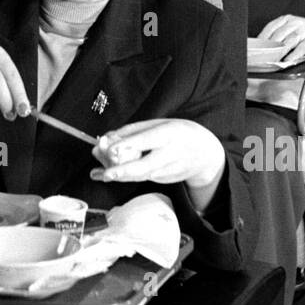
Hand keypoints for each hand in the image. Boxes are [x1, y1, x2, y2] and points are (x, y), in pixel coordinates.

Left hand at [90, 118, 225, 199]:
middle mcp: (170, 154)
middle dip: (125, 171)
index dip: (130, 145)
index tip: (112, 149)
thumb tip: (107, 139)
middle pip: (146, 166)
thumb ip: (132, 132)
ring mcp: (169, 170)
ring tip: (98, 174)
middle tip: (107, 175)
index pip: (148, 140)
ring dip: (119, 175)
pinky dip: (125, 176)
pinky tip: (108, 174)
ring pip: (140, 175)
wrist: (205, 153)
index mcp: (170, 134)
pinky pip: (141, 178)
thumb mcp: (158, 124)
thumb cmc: (177, 133)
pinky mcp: (165, 180)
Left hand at [257, 16, 304, 64]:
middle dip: (267, 48)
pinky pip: (300, 48)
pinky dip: (292, 55)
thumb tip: (264, 47)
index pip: (270, 28)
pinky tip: (287, 60)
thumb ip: (280, 35)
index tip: (254, 49)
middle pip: (277, 36)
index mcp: (287, 19)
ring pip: (287, 41)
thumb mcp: (294, 29)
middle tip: (261, 58)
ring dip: (278, 52)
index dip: (261, 39)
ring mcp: (304, 31)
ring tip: (271, 60)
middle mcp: (295, 23)